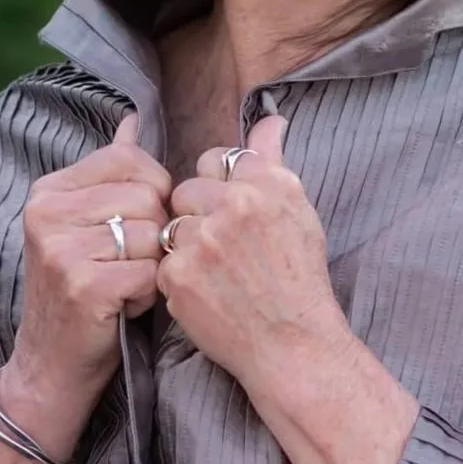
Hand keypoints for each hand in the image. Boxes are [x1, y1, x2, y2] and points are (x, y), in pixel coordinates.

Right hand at [4, 114, 171, 425]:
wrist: (49, 366)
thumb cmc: (80, 289)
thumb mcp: (86, 223)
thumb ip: (110, 170)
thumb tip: (134, 119)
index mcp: (48, 190)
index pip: (130, 159)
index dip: (151, 192)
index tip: (131, 226)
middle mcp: (46, 213)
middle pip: (147, 196)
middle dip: (152, 234)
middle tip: (124, 265)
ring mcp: (60, 249)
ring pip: (152, 234)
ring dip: (152, 267)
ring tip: (122, 285)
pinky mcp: (82, 286)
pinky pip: (152, 272)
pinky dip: (148, 294)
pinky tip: (123, 306)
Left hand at [157, 115, 346, 390]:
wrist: (293, 345)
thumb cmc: (300, 278)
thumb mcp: (298, 210)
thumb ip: (273, 161)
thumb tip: (270, 118)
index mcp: (266, 183)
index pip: (215, 159)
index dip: (217, 187)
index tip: (228, 213)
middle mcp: (235, 204)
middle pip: (186, 189)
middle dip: (197, 215)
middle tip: (222, 249)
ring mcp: (203, 239)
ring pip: (171, 224)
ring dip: (185, 246)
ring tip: (214, 273)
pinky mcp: (177, 274)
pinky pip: (162, 260)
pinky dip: (177, 277)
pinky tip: (204, 292)